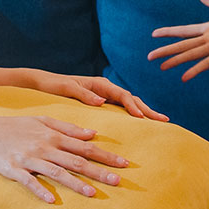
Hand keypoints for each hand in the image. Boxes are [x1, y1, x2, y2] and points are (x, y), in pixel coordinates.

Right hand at [0, 111, 128, 202]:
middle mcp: (45, 147)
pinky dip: (41, 191)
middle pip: (76, 161)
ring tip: (93, 193)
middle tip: (118, 180)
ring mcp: (30, 159)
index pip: (85, 147)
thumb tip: (93, 133)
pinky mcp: (15, 170)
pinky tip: (52, 201)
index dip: (105, 155)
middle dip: (98, 171)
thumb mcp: (43, 120)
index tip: (123, 163)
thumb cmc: (16, 126)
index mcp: (53, 135)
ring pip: (57, 172)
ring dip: (75, 183)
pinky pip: (30, 182)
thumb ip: (69, 128)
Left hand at [31, 71, 168, 120]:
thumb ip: (83, 94)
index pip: (122, 96)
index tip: (142, 118)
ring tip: (159, 122)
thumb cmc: (54, 85)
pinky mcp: (101, 104)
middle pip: (131, 99)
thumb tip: (102, 103)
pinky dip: (133, 116)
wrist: (44, 84)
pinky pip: (121, 110)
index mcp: (100, 84)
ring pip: (129, 104)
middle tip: (164, 120)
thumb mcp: (67, 88)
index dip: (133, 107)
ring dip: (144, 113)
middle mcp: (105, 89)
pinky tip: (140, 125)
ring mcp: (104, 97)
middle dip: (147, 110)